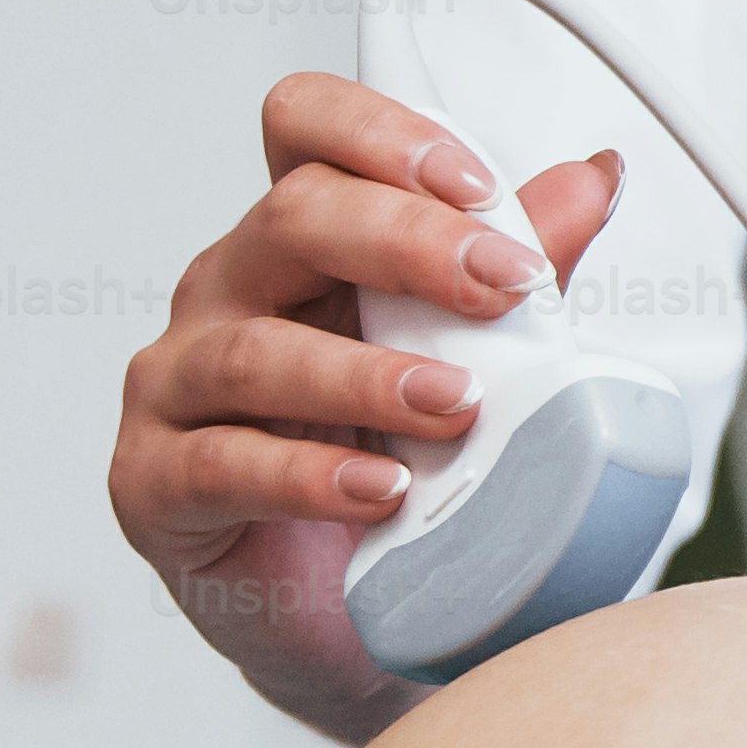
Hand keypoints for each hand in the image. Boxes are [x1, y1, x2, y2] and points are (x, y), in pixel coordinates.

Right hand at [113, 72, 627, 744]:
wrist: (356, 619)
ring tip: (455, 405)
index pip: (307, 128)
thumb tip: (593, 178)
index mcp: (302, 240)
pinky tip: (379, 493)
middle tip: (503, 289)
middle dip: (407, 243)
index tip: (480, 187)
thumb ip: (522, 268)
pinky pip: (219, 465)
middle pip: (291, 218)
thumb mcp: (476, 358)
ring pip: (253, 349)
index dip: (382, 135)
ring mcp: (177, 385)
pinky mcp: (153, 482)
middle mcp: (230, 292)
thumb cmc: (401, 465)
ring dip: (366, 374)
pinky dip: (306, 476)